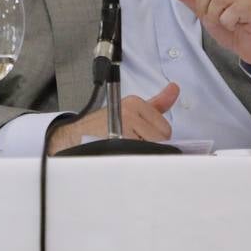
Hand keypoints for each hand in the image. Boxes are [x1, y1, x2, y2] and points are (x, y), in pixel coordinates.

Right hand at [47, 83, 178, 153]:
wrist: (76, 137)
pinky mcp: (117, 146)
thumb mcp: (132, 109)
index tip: (139, 134)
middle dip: (150, 146)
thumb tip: (175, 89)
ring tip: (125, 148)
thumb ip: (157, 103)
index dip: (155, 137)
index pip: (165, 130)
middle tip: (131, 141)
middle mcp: (128, 114)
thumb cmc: (103, 126)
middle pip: (161, 141)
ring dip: (142, 154)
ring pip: (152, 151)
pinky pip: (140, 158)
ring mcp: (122, 131)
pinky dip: (134, 161)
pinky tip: (121, 155)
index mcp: (134, 103)